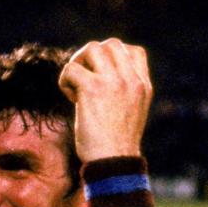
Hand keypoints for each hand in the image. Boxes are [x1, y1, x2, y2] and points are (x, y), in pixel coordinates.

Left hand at [58, 38, 150, 161]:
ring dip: (77, 64)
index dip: (112, 57)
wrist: (113, 162)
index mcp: (143, 85)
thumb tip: (98, 78)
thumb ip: (123, 92)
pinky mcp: (92, 89)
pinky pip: (71, 68)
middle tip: (83, 81)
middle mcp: (131, 80)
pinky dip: (64, 81)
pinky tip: (70, 99)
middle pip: (110, 44)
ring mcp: (113, 82)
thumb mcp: (130, 112)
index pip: (133, 51)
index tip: (101, 78)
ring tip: (75, 88)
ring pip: (91, 48)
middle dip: (91, 57)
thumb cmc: (115, 144)